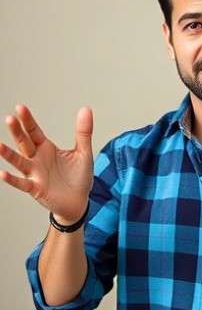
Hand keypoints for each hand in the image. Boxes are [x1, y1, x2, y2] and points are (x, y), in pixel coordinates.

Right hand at [0, 105, 93, 222]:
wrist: (78, 201)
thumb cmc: (78, 177)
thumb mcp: (83, 152)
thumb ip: (83, 132)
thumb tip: (85, 109)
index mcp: (47, 148)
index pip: (34, 131)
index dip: (28, 120)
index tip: (20, 108)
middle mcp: (37, 159)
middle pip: (25, 143)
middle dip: (17, 132)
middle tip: (10, 119)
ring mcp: (34, 174)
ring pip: (19, 162)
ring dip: (9, 154)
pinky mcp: (36, 189)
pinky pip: (22, 184)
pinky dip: (13, 180)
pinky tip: (3, 174)